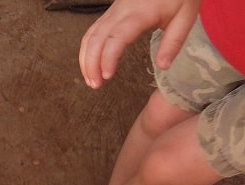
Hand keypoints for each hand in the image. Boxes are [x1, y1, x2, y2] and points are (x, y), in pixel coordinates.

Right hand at [78, 0, 200, 88]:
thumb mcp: (185, 16)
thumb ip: (173, 42)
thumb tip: (163, 66)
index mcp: (140, 14)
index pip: (116, 37)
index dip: (107, 57)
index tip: (107, 76)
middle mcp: (121, 12)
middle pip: (96, 38)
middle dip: (91, 64)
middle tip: (95, 85)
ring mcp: (113, 11)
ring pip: (90, 35)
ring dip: (86, 59)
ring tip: (91, 79)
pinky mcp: (110, 13)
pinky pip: (92, 31)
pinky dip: (87, 50)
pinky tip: (90, 64)